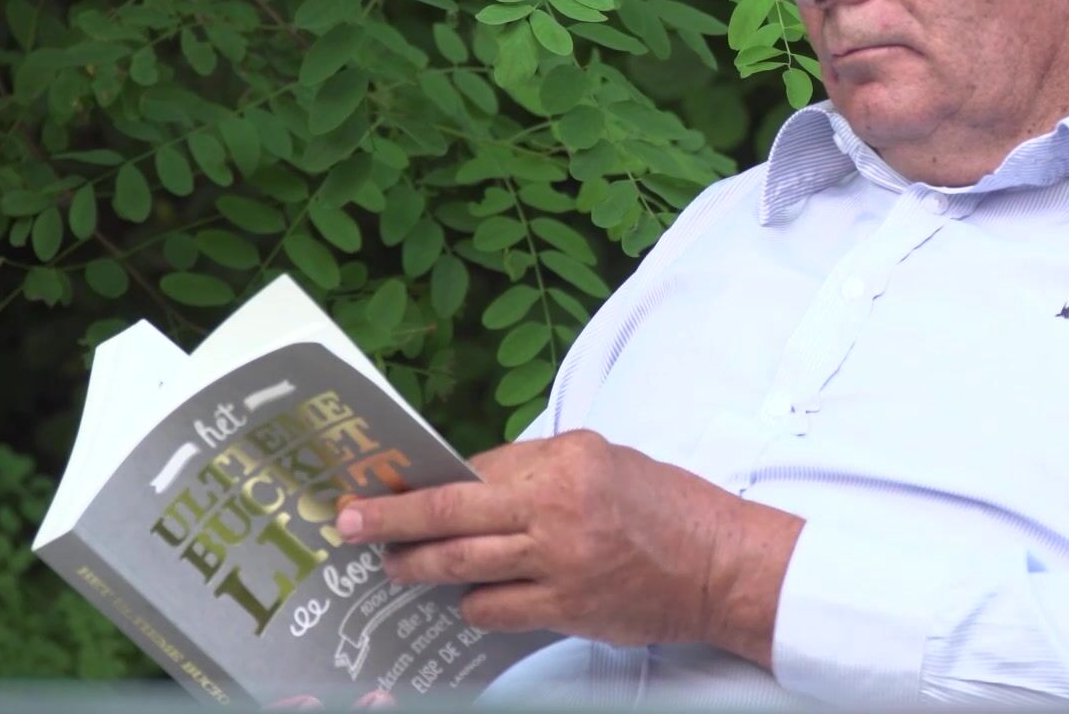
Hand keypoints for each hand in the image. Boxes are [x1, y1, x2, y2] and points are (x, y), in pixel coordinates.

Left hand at [334, 430, 803, 666]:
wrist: (718, 564)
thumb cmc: (664, 506)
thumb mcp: (602, 460)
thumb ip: (538, 469)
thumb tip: (470, 483)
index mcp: (566, 460)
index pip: (475, 468)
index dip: (427, 479)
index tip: (385, 483)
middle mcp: (556, 507)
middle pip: (451, 513)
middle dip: (392, 519)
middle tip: (350, 522)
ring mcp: (559, 562)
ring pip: (462, 565)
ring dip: (418, 566)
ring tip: (392, 566)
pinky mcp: (566, 609)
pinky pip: (494, 609)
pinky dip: (471, 603)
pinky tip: (465, 598)